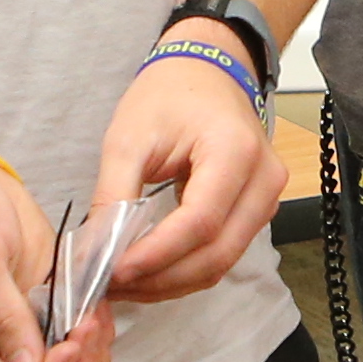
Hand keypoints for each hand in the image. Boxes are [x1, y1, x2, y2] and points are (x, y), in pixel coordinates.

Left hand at [90, 50, 280, 304]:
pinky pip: (223, 254)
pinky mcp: (256, 212)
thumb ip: (115, 196)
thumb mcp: (129, 137)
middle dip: (161, 279)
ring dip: (171, 283)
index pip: (200, 222)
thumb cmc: (169, 95)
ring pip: (222, 263)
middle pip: (216, 253)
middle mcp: (263, 180)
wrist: (205, 75)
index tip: (114, 270)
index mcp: (234, 151)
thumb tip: (96, 252)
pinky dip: (184, 271)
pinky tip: (149, 272)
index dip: (157, 254)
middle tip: (112, 286)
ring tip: (124, 283)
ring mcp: (266, 199)